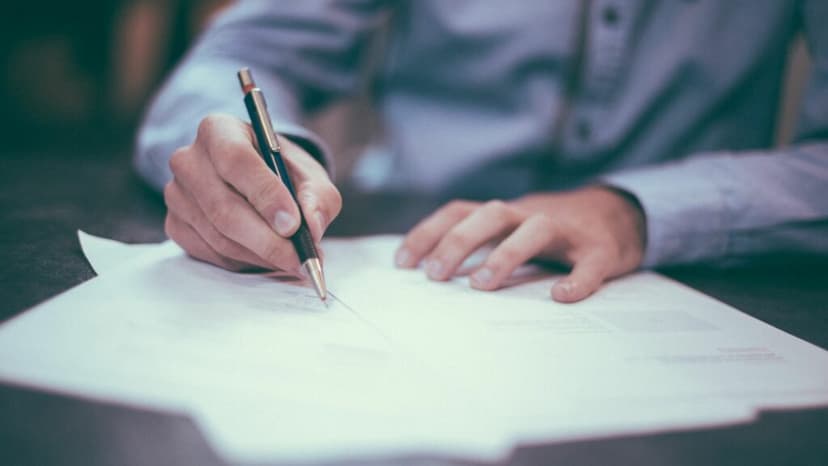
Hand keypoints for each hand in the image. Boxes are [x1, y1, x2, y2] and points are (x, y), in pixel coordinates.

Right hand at [164, 113, 340, 272]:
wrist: (255, 181)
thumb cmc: (282, 172)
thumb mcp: (309, 175)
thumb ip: (317, 197)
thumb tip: (312, 226)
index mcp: (219, 130)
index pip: (236, 160)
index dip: (265, 195)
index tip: (293, 224)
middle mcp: (189, 159)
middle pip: (224, 207)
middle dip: (268, 240)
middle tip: (300, 258)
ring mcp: (177, 194)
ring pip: (219, 237)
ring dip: (261, 255)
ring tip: (293, 260)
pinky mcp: (175, 225)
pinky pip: (211, 253)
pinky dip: (245, 262)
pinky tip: (267, 257)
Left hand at [395, 187, 645, 301]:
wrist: (620, 215)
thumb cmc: (553, 232)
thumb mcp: (512, 230)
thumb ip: (480, 245)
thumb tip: (431, 275)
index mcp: (505, 214)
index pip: (459, 212)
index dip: (429, 233)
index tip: (402, 263)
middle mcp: (531, 215)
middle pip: (491, 214)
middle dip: (459, 241)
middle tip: (435, 276)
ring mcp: (567, 230)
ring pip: (535, 229)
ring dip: (506, 254)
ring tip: (482, 285)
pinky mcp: (601, 249)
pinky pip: (590, 263)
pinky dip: (578, 279)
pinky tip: (562, 296)